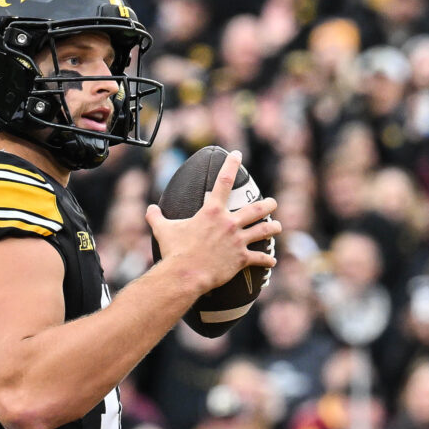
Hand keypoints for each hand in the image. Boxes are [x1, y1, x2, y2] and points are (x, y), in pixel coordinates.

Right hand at [145, 152, 279, 299]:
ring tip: (279, 226)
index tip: (238, 154)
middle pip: (255, 209)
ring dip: (272, 228)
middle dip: (267, 204)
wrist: (186, 273)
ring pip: (263, 231)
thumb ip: (156, 217)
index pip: (224, 181)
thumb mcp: (163, 230)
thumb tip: (149, 209)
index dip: (231, 164)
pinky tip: (273, 260)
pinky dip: (267, 259)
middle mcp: (229, 223)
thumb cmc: (175, 251)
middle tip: (273, 202)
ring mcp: (237, 241)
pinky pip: (259, 258)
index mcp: (212, 212)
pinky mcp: (241, 259)